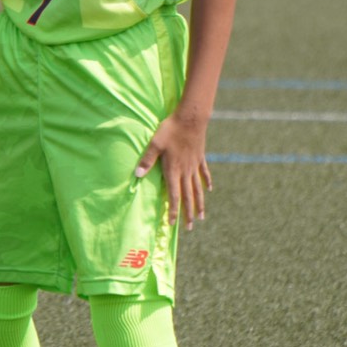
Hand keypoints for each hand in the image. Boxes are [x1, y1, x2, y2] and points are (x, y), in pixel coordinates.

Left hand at [133, 110, 211, 229]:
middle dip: (188, 213)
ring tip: (201, 217)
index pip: (174, 195)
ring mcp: (194, 165)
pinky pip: (204, 173)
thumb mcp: (155, 144)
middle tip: (189, 228)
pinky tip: (209, 190)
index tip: (173, 224)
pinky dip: (207, 182)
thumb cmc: (170, 130)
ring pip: (198, 189)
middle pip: (188, 196)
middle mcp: (186, 171)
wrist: (191, 118)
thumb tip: (136, 174)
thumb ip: (147, 160)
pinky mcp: (200, 157)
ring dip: (199, 203)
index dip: (173, 210)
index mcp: (174, 170)